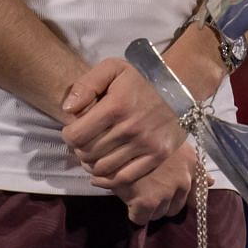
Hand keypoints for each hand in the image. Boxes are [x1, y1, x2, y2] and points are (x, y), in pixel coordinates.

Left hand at [60, 58, 186, 187]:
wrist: (179, 87)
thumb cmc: (140, 78)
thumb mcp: (112, 69)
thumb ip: (86, 85)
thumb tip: (68, 109)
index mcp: (116, 106)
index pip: (76, 136)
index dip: (68, 135)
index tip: (73, 130)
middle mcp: (130, 128)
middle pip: (88, 153)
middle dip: (79, 149)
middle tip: (84, 142)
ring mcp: (146, 145)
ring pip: (102, 168)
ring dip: (92, 164)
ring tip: (94, 153)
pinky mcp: (157, 156)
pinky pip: (123, 178)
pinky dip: (108, 178)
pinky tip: (104, 169)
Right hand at [112, 141, 195, 224]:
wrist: (113, 137)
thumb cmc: (142, 135)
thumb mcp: (170, 143)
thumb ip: (192, 164)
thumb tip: (212, 182)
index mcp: (190, 163)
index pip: (197, 193)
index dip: (181, 195)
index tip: (171, 195)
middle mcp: (183, 179)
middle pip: (175, 207)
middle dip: (162, 201)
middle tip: (145, 187)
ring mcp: (165, 192)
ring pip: (158, 214)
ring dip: (147, 207)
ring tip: (134, 188)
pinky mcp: (147, 203)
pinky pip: (140, 218)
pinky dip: (132, 211)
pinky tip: (125, 194)